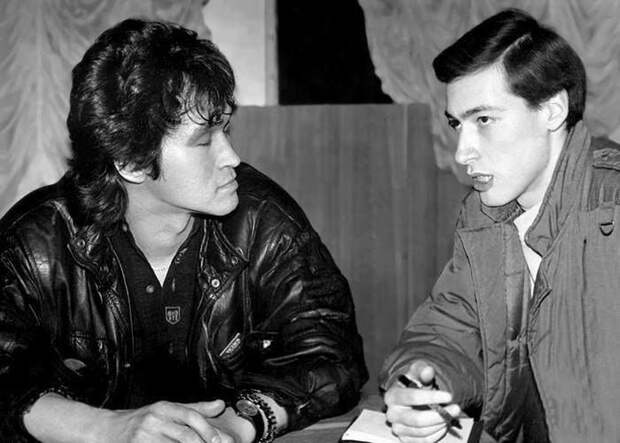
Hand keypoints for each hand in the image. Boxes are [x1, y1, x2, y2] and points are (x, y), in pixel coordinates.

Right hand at [96, 399, 234, 442]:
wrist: (105, 430)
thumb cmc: (140, 421)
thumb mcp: (167, 410)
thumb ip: (195, 409)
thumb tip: (220, 404)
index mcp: (164, 408)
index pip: (191, 416)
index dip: (207, 429)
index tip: (219, 441)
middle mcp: (154, 420)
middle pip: (185, 435)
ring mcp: (144, 437)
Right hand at [384, 361, 460, 442]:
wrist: (409, 398)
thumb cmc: (413, 383)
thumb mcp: (417, 372)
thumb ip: (422, 370)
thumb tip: (428, 371)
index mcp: (392, 396)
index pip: (412, 397)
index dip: (432, 397)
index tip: (448, 396)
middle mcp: (392, 414)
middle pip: (417, 419)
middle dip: (439, 415)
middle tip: (455, 409)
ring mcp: (398, 428)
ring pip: (422, 432)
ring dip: (440, 424)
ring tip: (450, 416)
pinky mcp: (405, 439)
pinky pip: (424, 441)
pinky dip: (437, 434)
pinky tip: (443, 424)